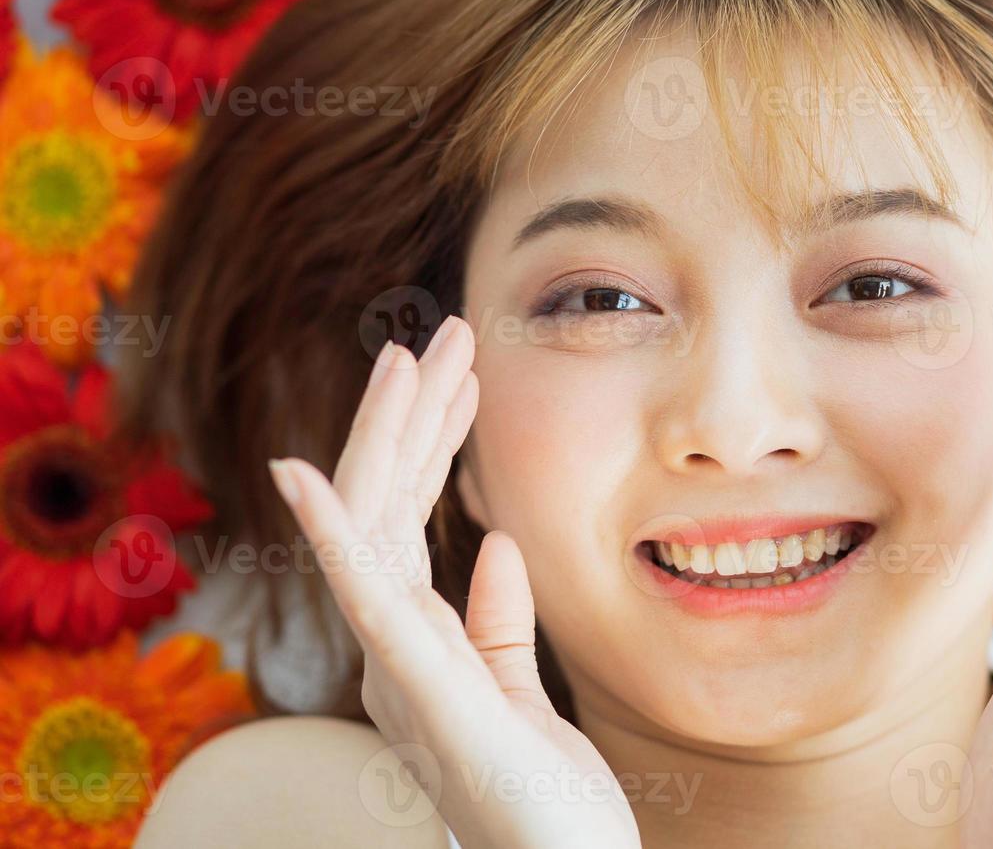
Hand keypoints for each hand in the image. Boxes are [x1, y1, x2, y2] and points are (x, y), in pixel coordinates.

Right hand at [266, 317, 639, 848]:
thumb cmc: (544, 804)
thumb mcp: (520, 692)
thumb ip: (496, 620)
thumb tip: (495, 541)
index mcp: (418, 643)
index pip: (409, 521)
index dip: (426, 443)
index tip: (459, 375)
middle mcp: (394, 649)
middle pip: (387, 507)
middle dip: (410, 416)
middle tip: (443, 334)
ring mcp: (399, 668)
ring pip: (374, 528)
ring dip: (386, 437)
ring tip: (407, 356)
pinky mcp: (420, 691)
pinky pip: (368, 600)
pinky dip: (331, 533)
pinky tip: (305, 473)